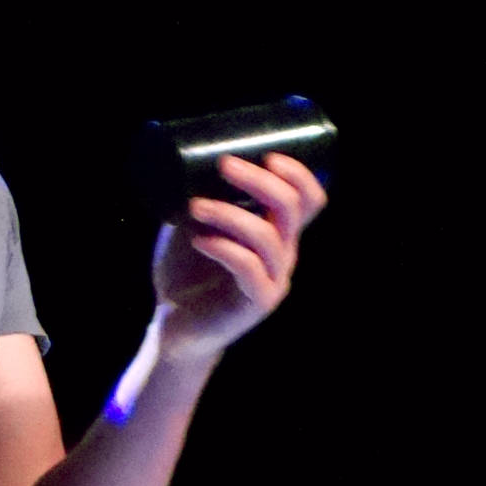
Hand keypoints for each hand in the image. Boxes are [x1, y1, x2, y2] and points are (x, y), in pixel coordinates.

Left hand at [151, 152, 327, 361]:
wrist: (175, 330)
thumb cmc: (186, 275)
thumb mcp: (192, 226)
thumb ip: (196, 197)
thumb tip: (182, 158)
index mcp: (277, 235)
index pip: (309, 200)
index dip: (298, 174)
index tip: (266, 154)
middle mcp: (282, 257)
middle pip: (291, 209)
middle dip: (260, 180)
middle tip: (225, 165)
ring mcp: (272, 282)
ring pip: (266, 237)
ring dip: (230, 213)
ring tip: (195, 206)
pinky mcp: (254, 305)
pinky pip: (247, 268)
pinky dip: (223, 247)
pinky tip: (199, 240)